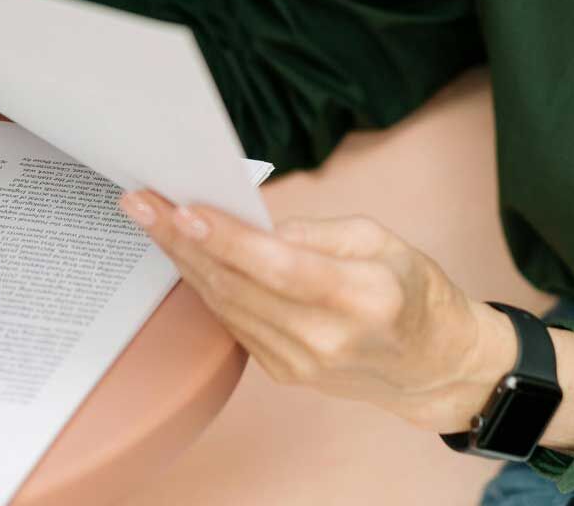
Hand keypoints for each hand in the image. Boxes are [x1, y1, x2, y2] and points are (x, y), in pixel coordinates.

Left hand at [118, 190, 505, 434]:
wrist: (431, 364)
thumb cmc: (412, 289)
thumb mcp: (380, 239)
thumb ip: (314, 232)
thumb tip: (252, 223)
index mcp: (362, 297)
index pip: (280, 266)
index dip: (229, 239)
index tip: (185, 210)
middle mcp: (326, 338)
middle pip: (240, 286)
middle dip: (184, 241)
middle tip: (142, 202)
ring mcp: (301, 363)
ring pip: (227, 305)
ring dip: (184, 261)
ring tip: (151, 219)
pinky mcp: (283, 372)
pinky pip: (234, 322)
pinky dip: (206, 285)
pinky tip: (183, 254)